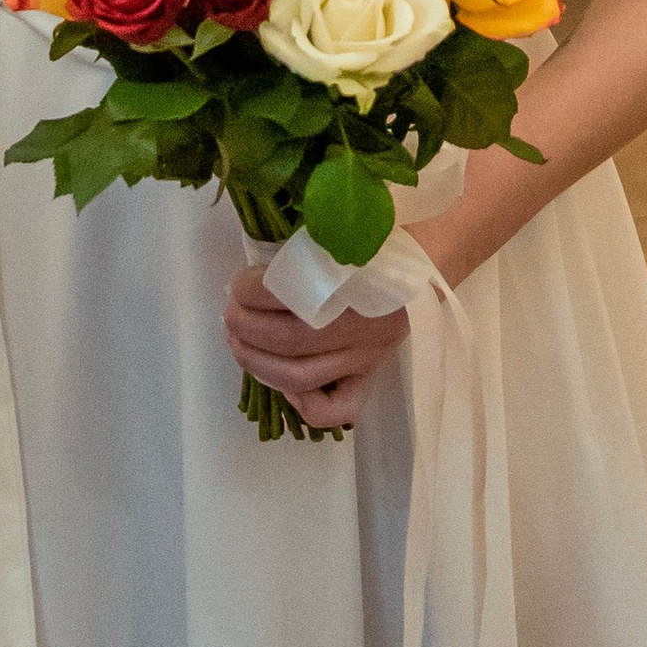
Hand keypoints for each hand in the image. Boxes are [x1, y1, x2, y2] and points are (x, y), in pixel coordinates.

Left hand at [224, 254, 409, 430]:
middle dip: (245, 328)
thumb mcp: (336, 236)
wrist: (416, 266)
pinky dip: (300, 404)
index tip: (239, 285)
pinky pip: (334, 410)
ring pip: (299, 378)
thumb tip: (248, 279)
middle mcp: (367, 328)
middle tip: (230, 315)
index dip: (252, 293)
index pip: (294, 295)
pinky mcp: (369, 381)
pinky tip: (280, 382)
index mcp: (361, 284)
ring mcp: (368, 359)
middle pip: (290, 341)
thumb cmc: (368, 246)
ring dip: (255, 363)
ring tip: (237, 343)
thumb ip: (301, 253)